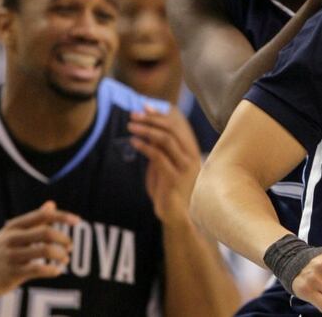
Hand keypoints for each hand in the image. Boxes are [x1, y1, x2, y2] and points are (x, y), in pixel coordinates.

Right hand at [0, 201, 77, 297]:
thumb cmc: (2, 250)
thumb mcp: (14, 232)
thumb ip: (35, 220)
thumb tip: (52, 204)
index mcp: (15, 226)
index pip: (43, 215)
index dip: (63, 216)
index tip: (78, 221)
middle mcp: (12, 238)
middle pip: (47, 232)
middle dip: (64, 239)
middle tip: (70, 246)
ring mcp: (11, 256)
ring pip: (45, 250)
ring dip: (61, 255)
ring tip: (65, 259)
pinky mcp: (11, 273)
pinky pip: (39, 269)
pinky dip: (53, 270)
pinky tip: (57, 271)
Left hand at [128, 106, 201, 224]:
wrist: (178, 215)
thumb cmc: (170, 188)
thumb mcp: (166, 163)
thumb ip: (160, 148)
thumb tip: (146, 127)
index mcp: (191, 148)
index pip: (179, 123)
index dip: (162, 112)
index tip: (145, 106)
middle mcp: (191, 154)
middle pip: (172, 128)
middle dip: (151, 118)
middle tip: (134, 115)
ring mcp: (184, 166)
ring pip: (166, 139)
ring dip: (146, 129)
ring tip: (131, 126)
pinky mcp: (175, 177)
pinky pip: (158, 156)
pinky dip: (144, 146)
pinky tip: (133, 142)